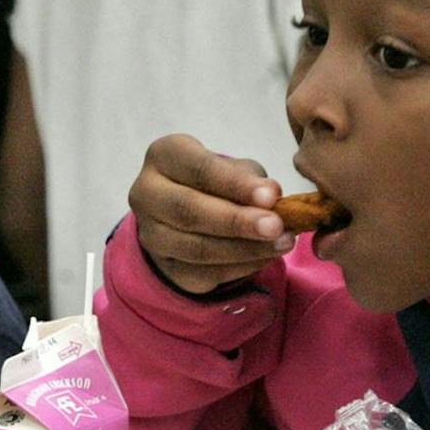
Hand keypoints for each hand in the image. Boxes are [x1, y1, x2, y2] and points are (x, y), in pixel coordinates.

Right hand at [127, 135, 292, 293]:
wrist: (189, 214)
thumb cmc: (216, 182)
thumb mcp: (234, 168)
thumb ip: (251, 179)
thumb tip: (271, 195)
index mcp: (163, 156)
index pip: (198, 169)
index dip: (234, 184)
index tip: (271, 196)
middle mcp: (147, 194)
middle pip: (189, 210)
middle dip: (237, 221)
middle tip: (276, 226)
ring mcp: (151, 234)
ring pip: (197, 248)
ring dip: (245, 249)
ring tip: (282, 243)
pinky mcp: (166, 267)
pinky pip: (204, 273)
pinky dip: (241, 267)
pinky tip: (266, 257)